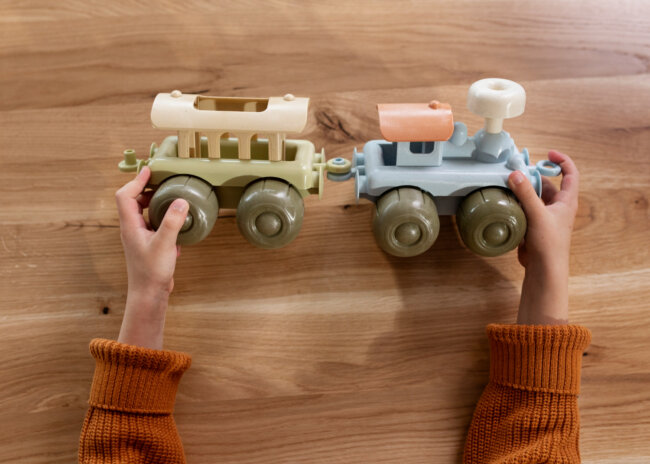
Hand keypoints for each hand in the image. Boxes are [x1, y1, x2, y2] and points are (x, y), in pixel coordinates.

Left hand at [114, 167, 188, 348]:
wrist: (149, 294)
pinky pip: (152, 224)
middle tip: (162, 181)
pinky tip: (176, 224)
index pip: (126, 195)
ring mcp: (138, 237)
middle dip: (146, 189)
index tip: (149, 171)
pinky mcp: (147, 244)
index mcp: (130, 225)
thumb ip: (172, 221)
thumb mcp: (165, 244)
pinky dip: (161, 218)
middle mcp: (131, 229)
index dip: (136, 181)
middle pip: (133, 201)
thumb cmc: (152, 272)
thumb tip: (181, 200)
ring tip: (170, 197)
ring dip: (154, 203)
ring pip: (142, 213)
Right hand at [507, 151, 578, 324]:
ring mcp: (545, 217)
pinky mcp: (534, 226)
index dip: (562, 161)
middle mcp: (557, 207)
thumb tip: (515, 173)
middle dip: (533, 176)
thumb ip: (525, 194)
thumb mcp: (537, 215)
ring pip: (534, 197)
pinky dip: (517, 203)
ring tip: (508, 184)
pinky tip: (506, 202)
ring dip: (523, 190)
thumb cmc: (549, 244)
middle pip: (546, 184)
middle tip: (517, 170)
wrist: (544, 270)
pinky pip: (525, 209)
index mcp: (566, 201)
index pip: (570, 174)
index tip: (548, 154)